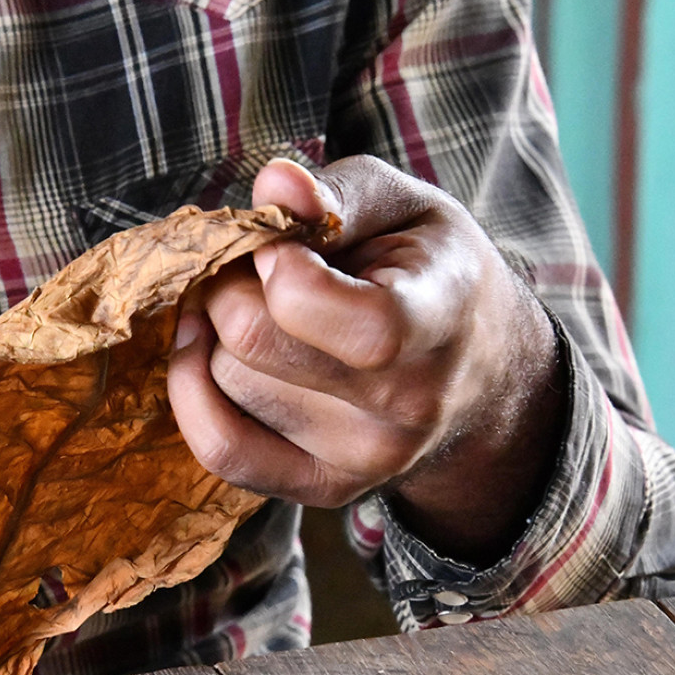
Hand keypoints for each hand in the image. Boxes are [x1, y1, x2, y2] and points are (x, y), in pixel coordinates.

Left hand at [168, 156, 566, 564]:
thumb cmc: (434, 274)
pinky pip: (220, 447)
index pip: (336, 315)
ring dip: (216, 335)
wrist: (481, 374)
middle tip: (250, 268)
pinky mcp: (323, 487)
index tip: (280, 243)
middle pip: (253, 343)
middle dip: (229, 286)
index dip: (279, 264)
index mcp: (438, 320)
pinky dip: (193, 391)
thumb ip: (340, 192)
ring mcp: (364, 458)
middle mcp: (405, 406)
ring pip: (226, 383)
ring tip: (259, 310)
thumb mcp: (409, 208)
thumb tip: (273, 186)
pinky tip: (206, 352)